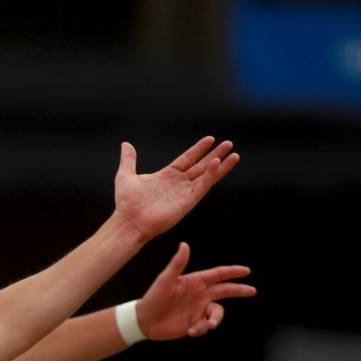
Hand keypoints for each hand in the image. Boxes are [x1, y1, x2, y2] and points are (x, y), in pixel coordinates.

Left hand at [113, 136, 237, 241]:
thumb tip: (126, 144)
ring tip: (234, 154)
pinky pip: (202, 186)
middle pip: (201, 166)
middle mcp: (178, 184)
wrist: (129, 221)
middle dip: (215, 155)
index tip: (210, 139)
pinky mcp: (187, 201)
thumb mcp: (125, 175)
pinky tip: (218, 163)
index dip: (198, 149)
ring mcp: (184, 193)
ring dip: (220, 165)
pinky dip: (211, 175)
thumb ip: (129, 159)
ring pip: (207, 176)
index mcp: (166, 176)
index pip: (187, 159)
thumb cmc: (126, 203)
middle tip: (228, 143)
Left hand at [136, 242, 255, 339]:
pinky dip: (202, 329)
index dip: (232, 272)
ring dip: (216, 319)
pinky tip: (190, 331)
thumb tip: (184, 244)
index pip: (218, 275)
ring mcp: (197, 309)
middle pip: (225, 291)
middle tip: (252, 291)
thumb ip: (177, 263)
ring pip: (217, 312)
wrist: (144, 321)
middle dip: (239, 290)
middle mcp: (199, 294)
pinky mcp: (194, 323)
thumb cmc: (153, 298)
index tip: (247, 270)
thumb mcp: (165, 280)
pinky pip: (206, 326)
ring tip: (208, 325)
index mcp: (195, 282)